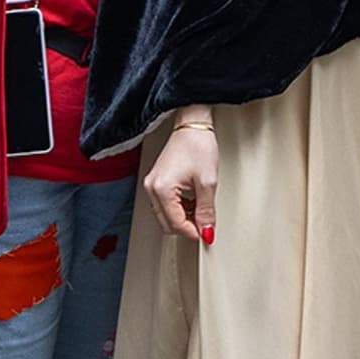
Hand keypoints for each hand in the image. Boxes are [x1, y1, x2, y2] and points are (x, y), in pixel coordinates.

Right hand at [145, 117, 218, 245]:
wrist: (192, 125)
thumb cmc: (198, 145)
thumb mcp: (208, 183)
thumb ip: (206, 211)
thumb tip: (207, 231)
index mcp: (162, 189)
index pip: (175, 223)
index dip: (192, 232)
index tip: (206, 233)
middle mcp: (152, 188)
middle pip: (166, 223)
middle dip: (186, 227)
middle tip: (204, 224)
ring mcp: (152, 184)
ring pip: (165, 216)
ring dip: (182, 218)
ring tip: (200, 209)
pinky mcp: (156, 181)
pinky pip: (164, 205)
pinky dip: (178, 209)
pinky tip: (192, 203)